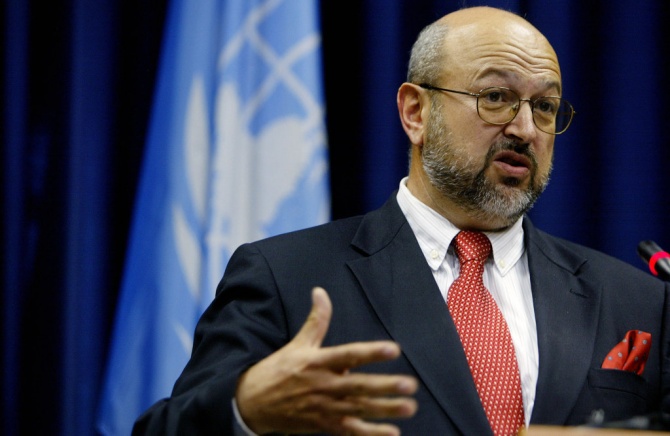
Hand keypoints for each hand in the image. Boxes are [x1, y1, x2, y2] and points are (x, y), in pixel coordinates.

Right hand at [235, 286, 417, 434]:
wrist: (252, 401)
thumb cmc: (279, 369)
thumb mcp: (298, 343)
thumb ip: (317, 320)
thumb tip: (320, 291)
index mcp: (318, 362)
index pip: (349, 354)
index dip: (371, 352)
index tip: (393, 349)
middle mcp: (323, 384)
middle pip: (358, 385)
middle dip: (384, 386)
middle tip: (410, 384)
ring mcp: (324, 407)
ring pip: (359, 409)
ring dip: (385, 410)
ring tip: (409, 408)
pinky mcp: (323, 424)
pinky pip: (350, 430)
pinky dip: (370, 433)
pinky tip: (391, 433)